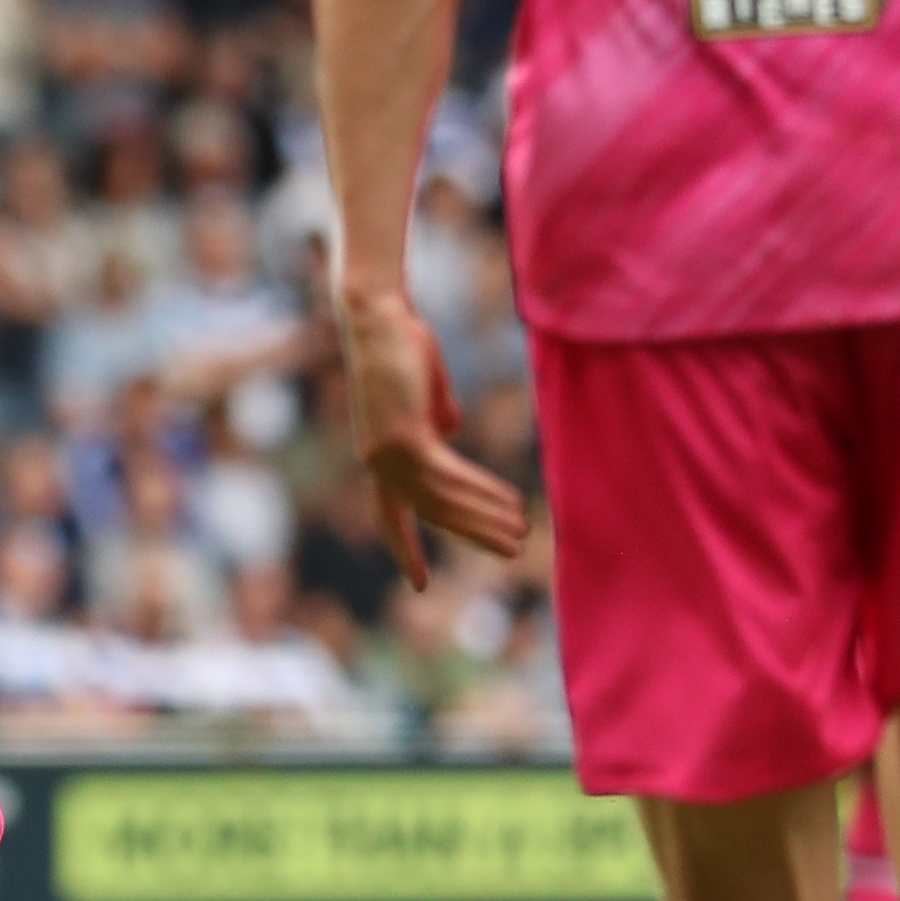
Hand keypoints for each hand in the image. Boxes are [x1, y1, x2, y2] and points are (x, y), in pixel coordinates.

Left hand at [337, 289, 528, 588]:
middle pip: (428, 515)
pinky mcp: (404, 439)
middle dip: (470, 535)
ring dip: (486, 517)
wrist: (381, 317)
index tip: (419, 584)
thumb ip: (435, 419)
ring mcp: (387, 453)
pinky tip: (511, 501)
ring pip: (443, 502)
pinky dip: (482, 491)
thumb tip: (449, 432)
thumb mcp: (424, 392)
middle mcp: (377, 462)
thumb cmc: (402, 347)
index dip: (406, 549)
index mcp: (379, 457)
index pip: (390, 515)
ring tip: (522, 531)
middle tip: (508, 553)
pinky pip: (450, 477)